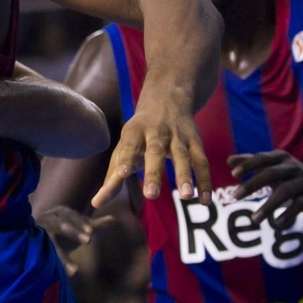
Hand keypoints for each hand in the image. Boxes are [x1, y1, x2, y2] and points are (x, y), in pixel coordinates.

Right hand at [35, 206, 114, 275]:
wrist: (36, 242)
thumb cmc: (62, 232)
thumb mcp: (79, 228)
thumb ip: (94, 225)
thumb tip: (113, 220)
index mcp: (59, 213)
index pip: (70, 215)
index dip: (80, 222)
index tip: (91, 232)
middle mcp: (47, 220)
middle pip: (59, 224)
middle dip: (72, 231)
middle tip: (89, 241)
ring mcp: (37, 233)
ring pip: (49, 242)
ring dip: (60, 255)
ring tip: (74, 271)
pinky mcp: (32, 247)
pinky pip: (41, 256)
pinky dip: (51, 265)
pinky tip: (64, 275)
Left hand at [94, 87, 210, 207]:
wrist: (167, 99)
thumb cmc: (138, 135)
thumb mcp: (124, 149)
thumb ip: (112, 177)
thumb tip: (97, 203)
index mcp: (134, 132)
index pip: (129, 146)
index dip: (125, 159)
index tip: (122, 174)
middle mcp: (156, 132)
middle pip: (155, 152)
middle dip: (154, 173)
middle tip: (151, 195)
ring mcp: (178, 136)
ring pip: (183, 156)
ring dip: (185, 176)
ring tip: (186, 196)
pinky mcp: (195, 141)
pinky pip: (202, 162)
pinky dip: (205, 181)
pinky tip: (205, 200)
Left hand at [229, 150, 302, 227]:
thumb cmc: (288, 175)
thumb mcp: (271, 166)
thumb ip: (251, 162)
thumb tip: (229, 160)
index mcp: (280, 158)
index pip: (262, 159)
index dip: (249, 165)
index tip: (233, 174)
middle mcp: (292, 168)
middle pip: (271, 174)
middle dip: (252, 184)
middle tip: (234, 196)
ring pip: (284, 192)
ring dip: (268, 206)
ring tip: (253, 219)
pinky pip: (298, 206)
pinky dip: (287, 215)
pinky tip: (275, 224)